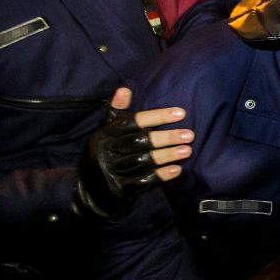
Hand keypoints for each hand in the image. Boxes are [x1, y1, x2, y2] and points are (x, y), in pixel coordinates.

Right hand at [74, 87, 192, 218]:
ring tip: (188, 150)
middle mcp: (106, 151)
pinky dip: (160, 176)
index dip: (157, 116)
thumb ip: (118, 112)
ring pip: (142, 161)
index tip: (181, 113)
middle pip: (139, 141)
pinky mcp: (119, 189)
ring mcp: (111, 171)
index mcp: (105, 134)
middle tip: (190, 134)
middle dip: (166, 137)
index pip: (133, 122)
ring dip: (167, 155)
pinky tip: (177, 170)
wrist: (89, 190)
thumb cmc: (106, 153)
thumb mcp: (107, 132)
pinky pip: (142, 182)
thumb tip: (124, 89)